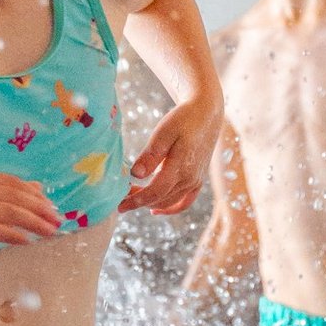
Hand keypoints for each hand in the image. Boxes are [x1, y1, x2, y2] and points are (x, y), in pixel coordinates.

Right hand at [0, 172, 61, 262]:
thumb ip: (5, 193)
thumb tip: (38, 187)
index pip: (14, 184)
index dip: (36, 195)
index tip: (52, 208)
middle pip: (15, 197)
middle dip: (40, 210)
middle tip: (57, 222)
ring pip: (9, 212)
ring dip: (33, 222)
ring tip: (49, 232)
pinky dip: (14, 235)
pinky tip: (26, 242)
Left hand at [120, 97, 220, 214]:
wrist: (206, 114)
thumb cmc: (183, 120)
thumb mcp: (164, 132)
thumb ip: (151, 154)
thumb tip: (136, 174)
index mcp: (181, 167)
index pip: (155, 192)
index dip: (136, 200)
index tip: (119, 204)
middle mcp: (190, 179)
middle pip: (160, 199)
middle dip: (139, 202)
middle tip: (120, 198)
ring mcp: (195, 182)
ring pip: (170, 202)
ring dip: (150, 203)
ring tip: (132, 198)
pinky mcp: (198, 181)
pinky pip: (184, 203)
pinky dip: (170, 209)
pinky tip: (154, 210)